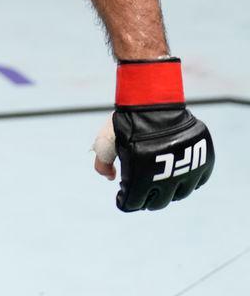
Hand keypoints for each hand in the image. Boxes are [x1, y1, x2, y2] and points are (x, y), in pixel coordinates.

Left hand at [92, 59, 213, 210]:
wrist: (152, 103)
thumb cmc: (126, 123)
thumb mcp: (106, 143)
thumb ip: (102, 163)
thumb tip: (111, 179)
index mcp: (140, 180)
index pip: (134, 203)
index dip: (127, 202)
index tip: (123, 198)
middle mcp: (167, 180)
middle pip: (158, 203)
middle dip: (148, 201)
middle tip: (143, 195)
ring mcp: (188, 172)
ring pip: (180, 194)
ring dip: (169, 192)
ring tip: (161, 185)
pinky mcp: (204, 162)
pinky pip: (198, 181)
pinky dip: (189, 181)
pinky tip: (178, 176)